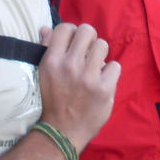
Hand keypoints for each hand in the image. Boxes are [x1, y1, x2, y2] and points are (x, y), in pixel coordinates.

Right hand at [36, 23, 119, 151]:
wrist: (63, 131)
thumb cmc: (53, 100)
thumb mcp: (44, 74)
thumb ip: (47, 49)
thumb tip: (47, 28)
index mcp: (52, 60)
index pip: (65, 27)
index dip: (72, 33)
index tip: (74, 44)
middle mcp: (70, 65)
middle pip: (87, 31)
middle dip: (89, 39)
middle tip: (87, 53)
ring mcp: (88, 77)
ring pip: (103, 45)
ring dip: (100, 55)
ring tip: (95, 67)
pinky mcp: (104, 89)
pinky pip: (115, 66)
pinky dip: (111, 73)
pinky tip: (103, 80)